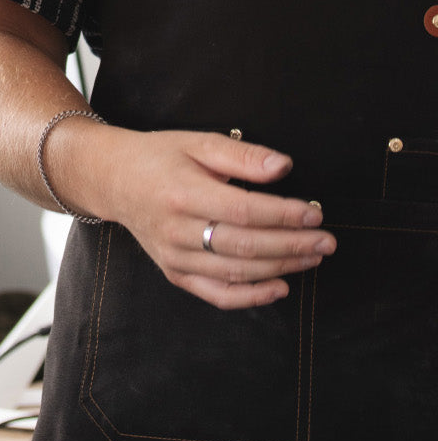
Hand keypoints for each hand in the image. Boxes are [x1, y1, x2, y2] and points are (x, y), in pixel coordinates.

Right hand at [93, 126, 336, 309]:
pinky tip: (280, 288)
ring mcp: (175, 256)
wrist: (115, 179)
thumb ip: (241, 155)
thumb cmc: (159, 156)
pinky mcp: (174, 273)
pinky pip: (217, 295)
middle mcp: (177, 230)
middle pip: (245, 246)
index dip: (284, 215)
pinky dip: (252, 297)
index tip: (315, 213)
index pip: (245, 211)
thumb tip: (283, 167)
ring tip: (312, 258)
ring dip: (281, 268)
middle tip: (326, 242)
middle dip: (292, 245)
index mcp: (183, 193)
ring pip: (237, 272)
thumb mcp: (197, 142)